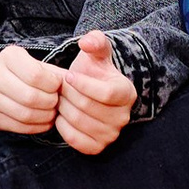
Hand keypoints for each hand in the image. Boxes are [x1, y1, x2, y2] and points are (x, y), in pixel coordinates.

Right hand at [0, 39, 65, 131]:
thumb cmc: (18, 73)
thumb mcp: (34, 64)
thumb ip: (56, 73)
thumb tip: (82, 82)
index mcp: (8, 56)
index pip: (36, 75)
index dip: (52, 85)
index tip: (57, 87)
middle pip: (30, 97)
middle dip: (50, 103)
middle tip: (56, 103)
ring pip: (24, 114)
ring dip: (44, 117)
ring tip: (51, 113)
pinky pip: (17, 127)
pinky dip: (35, 127)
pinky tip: (42, 122)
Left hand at [54, 32, 137, 154]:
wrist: (89, 93)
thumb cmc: (93, 71)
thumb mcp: (97, 52)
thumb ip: (95, 41)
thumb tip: (87, 42)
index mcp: (126, 93)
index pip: (105, 93)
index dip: (82, 84)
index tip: (68, 76)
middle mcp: (123, 117)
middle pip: (88, 108)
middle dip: (68, 95)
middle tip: (61, 88)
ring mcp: (112, 134)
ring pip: (80, 123)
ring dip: (64, 109)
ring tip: (61, 99)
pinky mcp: (98, 147)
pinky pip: (75, 140)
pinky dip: (63, 127)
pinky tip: (62, 116)